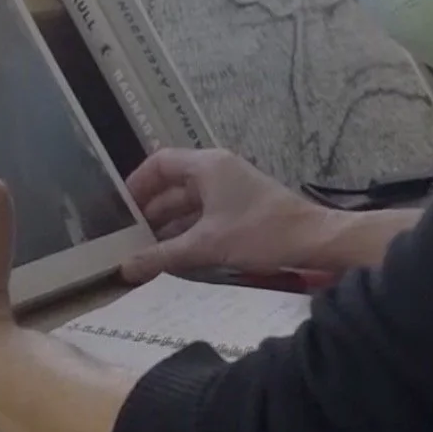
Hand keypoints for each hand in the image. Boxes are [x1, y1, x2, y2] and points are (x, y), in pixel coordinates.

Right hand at [120, 148, 338, 281]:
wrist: (313, 241)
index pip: (159, 163)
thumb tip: (124, 268)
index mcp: (207, 166)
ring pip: (188, 203)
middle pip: (172, 184)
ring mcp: (230, 189)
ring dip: (168, 224)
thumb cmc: (259, 233)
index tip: (118, 209)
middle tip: (125, 237)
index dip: (136, 184)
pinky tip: (174, 253)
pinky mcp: (241, 208)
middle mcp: (217, 170)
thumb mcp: (206, 246)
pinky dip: (188, 231)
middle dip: (149, 210)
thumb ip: (162, 256)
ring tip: (143, 250)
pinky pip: (204, 215)